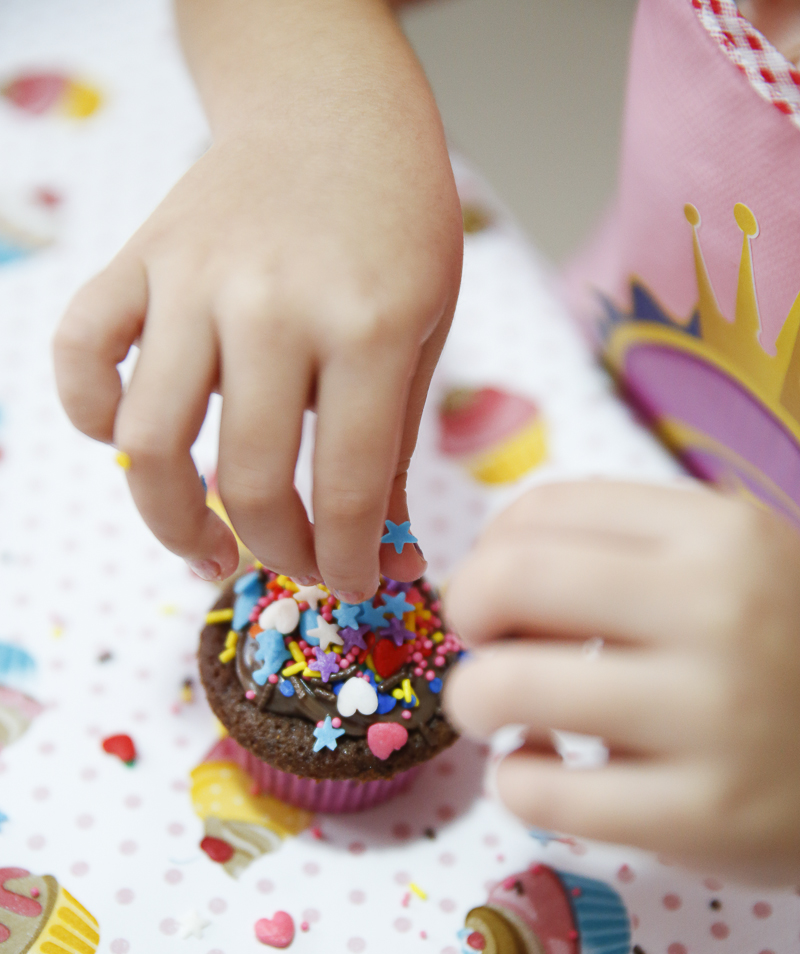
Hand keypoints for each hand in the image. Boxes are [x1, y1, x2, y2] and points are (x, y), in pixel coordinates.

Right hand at [53, 0, 462, 598]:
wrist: (328, 104)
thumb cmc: (393, 223)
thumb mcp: (422, 329)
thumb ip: (393, 444)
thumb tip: (386, 554)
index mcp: (365, 326)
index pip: (350, 486)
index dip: (351, 560)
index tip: (355, 585)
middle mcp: (271, 307)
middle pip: (249, 481)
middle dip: (278, 552)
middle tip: (295, 565)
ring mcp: (193, 281)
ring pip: (148, 442)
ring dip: (173, 520)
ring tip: (210, 547)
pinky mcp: (139, 261)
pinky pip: (82, 354)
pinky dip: (90, 412)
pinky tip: (131, 441)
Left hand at [444, 481, 799, 883]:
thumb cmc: (787, 654)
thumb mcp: (735, 569)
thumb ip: (626, 553)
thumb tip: (483, 571)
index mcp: (721, 533)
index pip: (539, 511)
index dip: (491, 552)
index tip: (505, 593)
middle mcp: (719, 609)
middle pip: (505, 581)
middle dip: (465, 614)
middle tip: (489, 647)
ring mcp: (715, 716)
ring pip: (503, 688)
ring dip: (477, 703)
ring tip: (510, 717)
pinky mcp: (705, 817)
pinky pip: (537, 795)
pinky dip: (515, 783)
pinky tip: (547, 774)